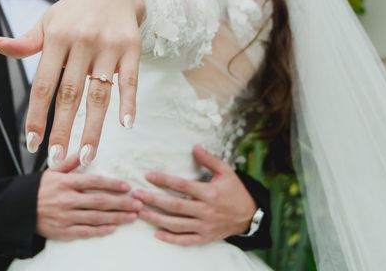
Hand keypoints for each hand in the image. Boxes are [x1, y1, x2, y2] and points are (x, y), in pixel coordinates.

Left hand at [0, 0, 143, 165]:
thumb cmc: (73, 13)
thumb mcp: (47, 22)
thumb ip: (26, 42)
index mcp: (56, 37)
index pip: (43, 85)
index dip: (37, 116)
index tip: (32, 144)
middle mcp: (81, 41)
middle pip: (70, 94)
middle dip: (62, 130)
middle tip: (56, 158)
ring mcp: (108, 45)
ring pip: (99, 94)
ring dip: (93, 128)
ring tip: (86, 155)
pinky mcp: (131, 47)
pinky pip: (130, 80)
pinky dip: (129, 102)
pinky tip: (125, 125)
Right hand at [37, 153, 142, 239]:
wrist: (18, 209)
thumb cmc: (38, 189)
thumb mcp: (52, 171)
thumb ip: (70, 163)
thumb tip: (85, 152)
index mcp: (66, 183)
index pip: (94, 182)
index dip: (112, 184)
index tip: (127, 186)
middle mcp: (67, 200)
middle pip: (100, 201)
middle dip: (121, 203)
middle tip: (137, 204)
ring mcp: (66, 217)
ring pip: (96, 217)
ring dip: (116, 217)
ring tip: (131, 217)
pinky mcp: (63, 231)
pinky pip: (85, 232)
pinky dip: (100, 231)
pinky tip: (113, 228)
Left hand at [133, 145, 256, 245]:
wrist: (250, 216)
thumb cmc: (235, 191)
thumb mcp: (226, 172)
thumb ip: (209, 160)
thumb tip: (195, 146)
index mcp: (210, 193)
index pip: (182, 186)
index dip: (165, 180)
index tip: (149, 175)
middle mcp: (206, 211)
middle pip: (175, 206)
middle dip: (153, 200)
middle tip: (136, 195)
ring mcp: (204, 226)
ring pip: (176, 224)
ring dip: (156, 219)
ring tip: (140, 212)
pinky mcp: (205, 237)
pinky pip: (185, 240)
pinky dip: (171, 239)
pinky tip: (156, 234)